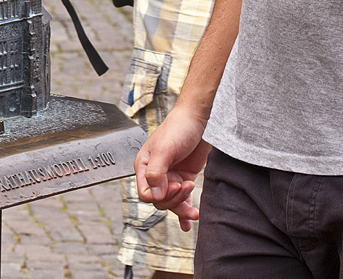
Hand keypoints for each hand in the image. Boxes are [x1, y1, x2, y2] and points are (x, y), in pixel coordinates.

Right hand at [134, 104, 211, 230]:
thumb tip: (154, 196)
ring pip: (172, 202)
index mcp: (144, 166)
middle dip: (174, 199)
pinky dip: (185, 211)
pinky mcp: (184, 177)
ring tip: (194, 208)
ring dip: (182, 207)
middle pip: (159, 200)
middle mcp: (155, 174)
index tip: (174, 185)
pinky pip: (183, 199)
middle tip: (186, 186)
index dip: (160, 195)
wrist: (198, 120)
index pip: (145, 193)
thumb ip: (157, 173)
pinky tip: (188, 221)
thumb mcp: (164, 150)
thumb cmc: (178, 128)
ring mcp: (170, 177)